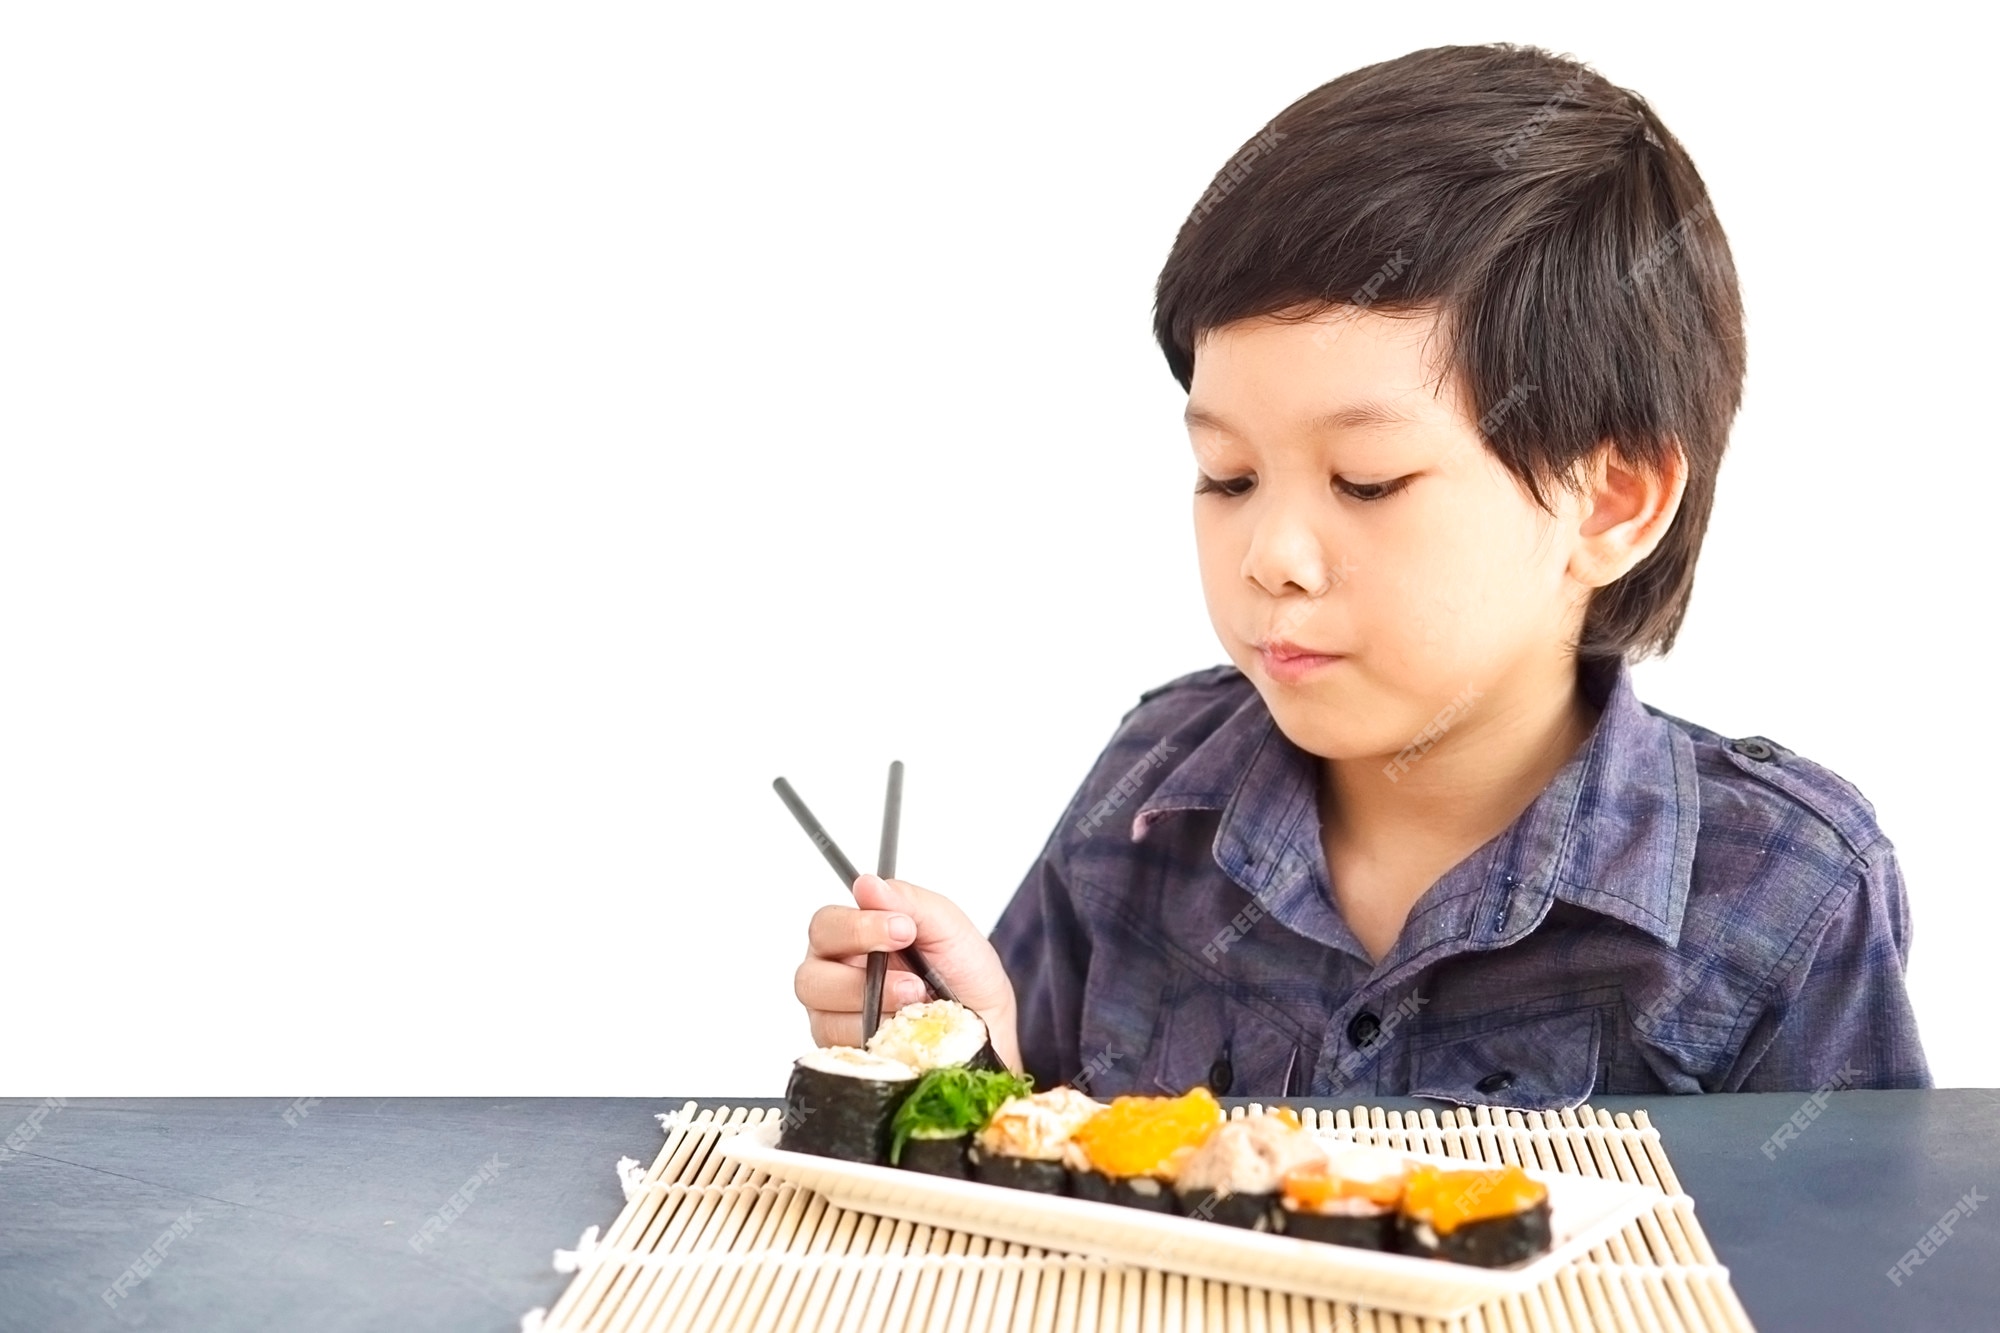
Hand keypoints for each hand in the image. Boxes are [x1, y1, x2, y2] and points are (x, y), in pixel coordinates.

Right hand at [794, 873, 1021, 1071]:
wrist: (990, 1029)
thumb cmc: (966, 976)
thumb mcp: (948, 928)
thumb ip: (908, 902)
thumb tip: (867, 884)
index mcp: (854, 940)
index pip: (825, 926)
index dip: (857, 928)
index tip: (902, 929)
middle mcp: (837, 979)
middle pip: (810, 977)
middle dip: (862, 979)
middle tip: (912, 981)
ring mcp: (839, 1021)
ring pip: (825, 1017)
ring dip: (877, 1010)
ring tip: (918, 1005)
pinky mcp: (850, 1055)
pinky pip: (846, 1052)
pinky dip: (880, 1040)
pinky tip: (907, 1032)